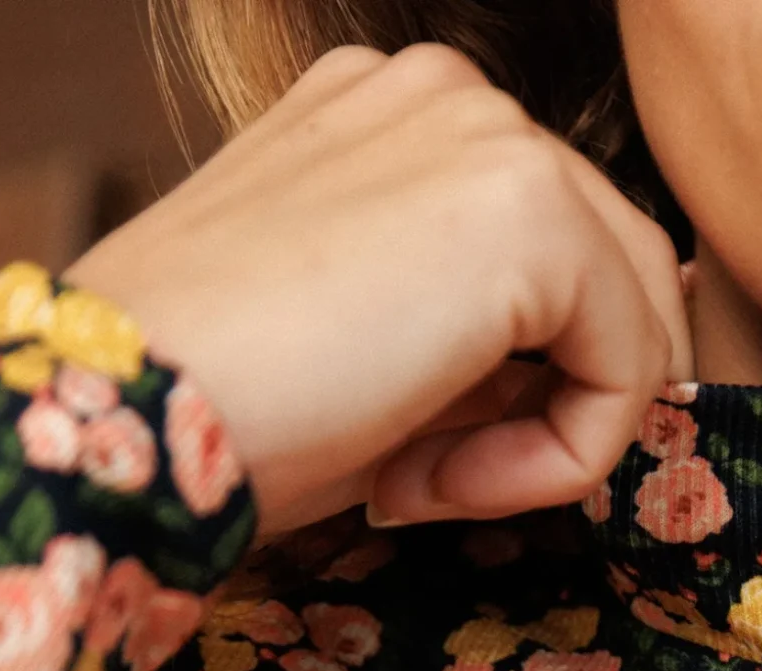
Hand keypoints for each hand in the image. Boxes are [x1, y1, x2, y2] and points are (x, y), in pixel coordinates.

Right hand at [66, 43, 694, 536]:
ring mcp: (493, 136)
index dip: (516, 390)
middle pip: (614, 274)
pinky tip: (430, 480)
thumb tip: (615, 380)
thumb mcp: (373, 351)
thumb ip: (489, 341)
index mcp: (397, 114)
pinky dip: (554, 462)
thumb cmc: (218, 409)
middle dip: (551, 408)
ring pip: (633, 324)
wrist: (127, 412)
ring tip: (420, 484)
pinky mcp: (532, 211)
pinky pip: (627, 370)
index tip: (405, 461)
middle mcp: (449, 95)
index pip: (551, 254)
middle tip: (426, 485)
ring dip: (547, 441)